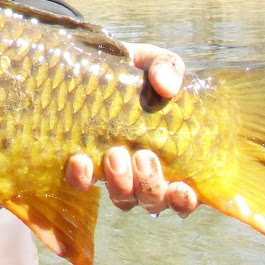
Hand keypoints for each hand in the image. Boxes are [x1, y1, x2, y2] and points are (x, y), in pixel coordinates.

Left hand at [64, 44, 198, 216]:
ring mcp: (115, 174)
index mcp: (174, 158)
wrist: (96, 63)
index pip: (186, 196)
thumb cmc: (137, 71)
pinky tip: (79, 160)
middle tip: (142, 157)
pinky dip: (82, 178)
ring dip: (120, 183)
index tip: (181, 188)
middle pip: (153, 201)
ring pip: (123, 199)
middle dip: (149, 186)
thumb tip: (167, 86)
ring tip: (115, 154)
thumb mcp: (156, 63)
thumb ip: (167, 69)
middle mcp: (146, 174)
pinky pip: (83, 185)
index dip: (184, 201)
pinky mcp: (84, 167)